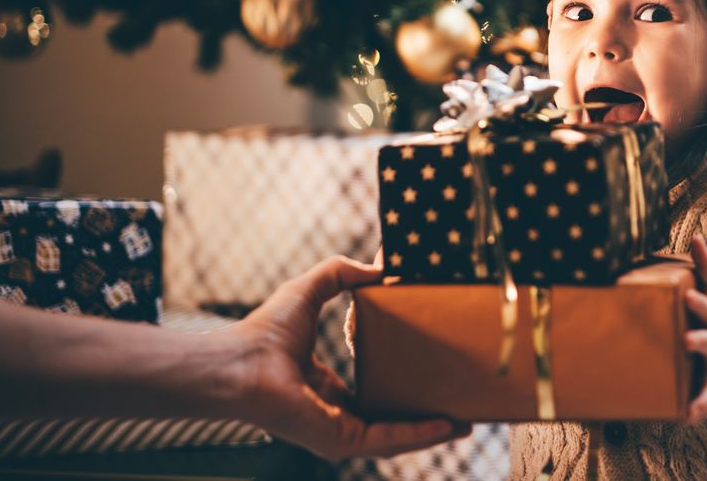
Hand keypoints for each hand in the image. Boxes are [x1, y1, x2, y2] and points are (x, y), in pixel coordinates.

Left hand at [225, 256, 468, 459]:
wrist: (240, 361)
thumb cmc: (264, 331)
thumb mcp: (312, 290)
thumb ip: (341, 273)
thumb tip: (378, 268)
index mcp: (328, 390)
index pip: (375, 397)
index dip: (405, 390)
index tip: (434, 378)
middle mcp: (337, 415)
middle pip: (393, 421)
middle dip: (428, 417)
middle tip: (462, 406)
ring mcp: (340, 431)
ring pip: (398, 437)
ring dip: (432, 431)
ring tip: (465, 422)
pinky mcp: (342, 439)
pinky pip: (389, 439)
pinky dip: (419, 433)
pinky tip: (445, 424)